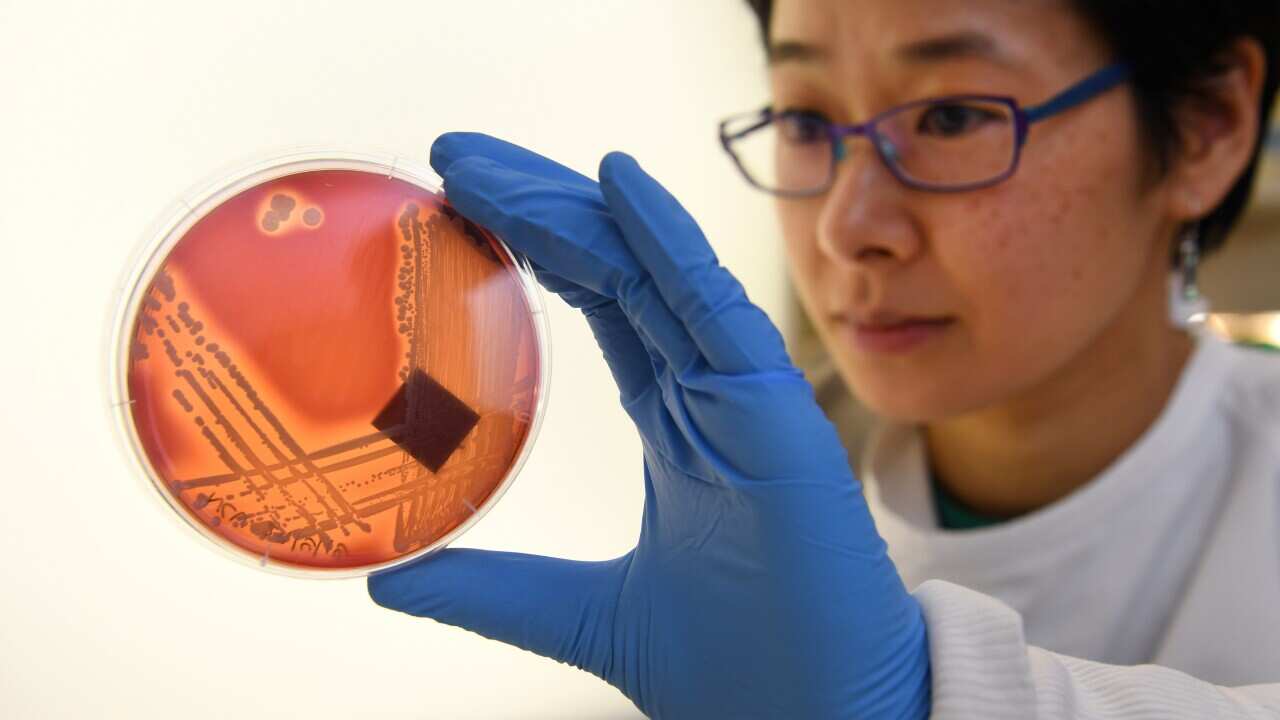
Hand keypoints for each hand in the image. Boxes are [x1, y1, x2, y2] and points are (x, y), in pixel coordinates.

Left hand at [367, 133, 931, 719]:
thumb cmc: (730, 667)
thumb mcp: (579, 612)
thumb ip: (493, 588)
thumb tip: (389, 580)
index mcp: (676, 423)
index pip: (600, 304)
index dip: (535, 247)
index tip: (458, 204)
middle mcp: (708, 393)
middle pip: (616, 271)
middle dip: (536, 206)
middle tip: (453, 158)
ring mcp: (743, 395)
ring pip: (652, 274)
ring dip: (575, 208)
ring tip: (488, 165)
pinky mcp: (776, 411)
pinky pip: (716, 307)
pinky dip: (668, 240)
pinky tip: (615, 180)